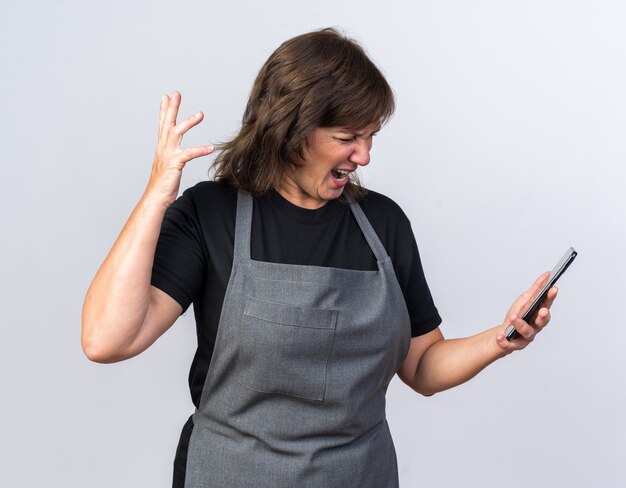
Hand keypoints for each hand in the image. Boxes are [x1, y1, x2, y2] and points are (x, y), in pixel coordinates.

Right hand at [145, 91, 213, 205]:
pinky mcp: (174, 164)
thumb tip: (177, 155)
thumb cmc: (163, 185)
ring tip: (201, 114)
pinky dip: (200, 150)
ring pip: (177, 133)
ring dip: (189, 122)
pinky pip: (189, 154)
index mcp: (162, 147)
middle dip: (172, 108)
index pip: (162, 125)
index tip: (166, 96)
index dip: (164, 110)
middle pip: (167, 123)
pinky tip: (210, 148)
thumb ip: (172, 157)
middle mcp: (163, 148)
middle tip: (177, 93)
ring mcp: (168, 155)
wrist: (156, 198)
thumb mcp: (167, 166)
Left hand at [495, 272, 558, 352]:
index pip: (547, 304)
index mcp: (538, 313)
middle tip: (543, 310)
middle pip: (542, 322)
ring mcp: (526, 337)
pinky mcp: (515, 345)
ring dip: (520, 324)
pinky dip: (505, 341)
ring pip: (527, 332)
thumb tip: (546, 274)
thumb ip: (535, 289)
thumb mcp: (524, 300)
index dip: (551, 297)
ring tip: (513, 318)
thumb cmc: (517, 316)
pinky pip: (510, 344)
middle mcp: (536, 326)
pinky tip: (500, 337)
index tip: (553, 288)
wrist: (503, 335)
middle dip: (544, 316)